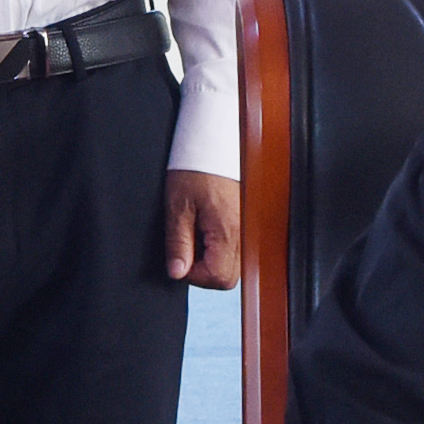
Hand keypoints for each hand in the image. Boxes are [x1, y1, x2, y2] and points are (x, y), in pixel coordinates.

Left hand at [163, 171, 242, 287]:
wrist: (212, 145)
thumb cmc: (195, 169)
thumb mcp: (178, 207)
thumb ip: (178, 243)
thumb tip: (177, 272)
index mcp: (227, 231)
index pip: (218, 278)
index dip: (194, 276)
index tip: (180, 259)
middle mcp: (242, 234)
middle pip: (228, 277)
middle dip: (203, 271)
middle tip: (186, 247)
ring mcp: (246, 229)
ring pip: (232, 266)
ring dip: (211, 260)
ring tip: (196, 234)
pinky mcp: (244, 224)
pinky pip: (234, 251)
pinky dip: (218, 248)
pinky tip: (205, 230)